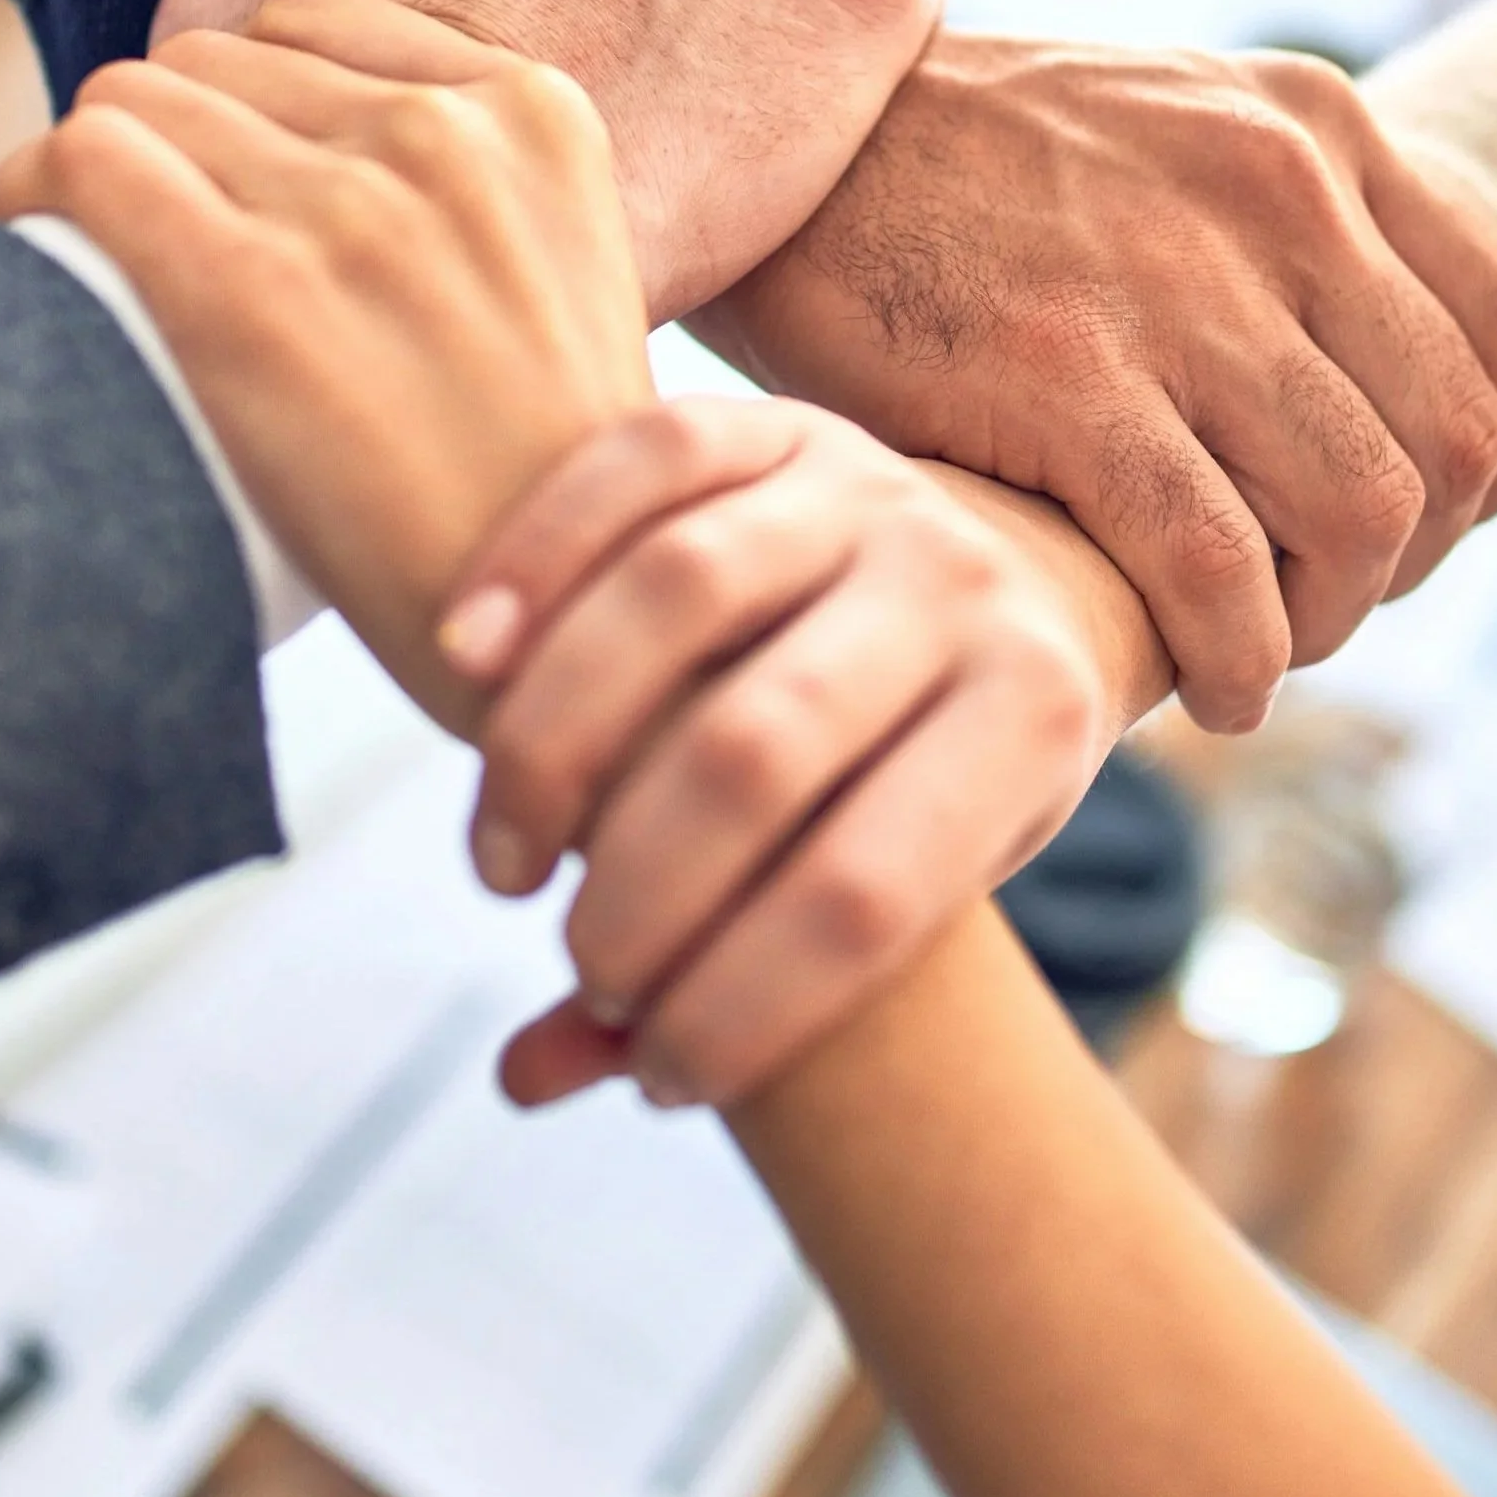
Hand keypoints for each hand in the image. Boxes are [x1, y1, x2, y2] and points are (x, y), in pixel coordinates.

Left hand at [0, 0, 654, 723]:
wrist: (558, 631)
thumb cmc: (544, 485)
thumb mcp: (565, 275)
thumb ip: (468, 185)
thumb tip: (295, 143)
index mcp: (538, 116)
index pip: (317, 16)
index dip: (257, 103)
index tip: (244, 191)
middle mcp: (449, 136)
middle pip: (215, 59)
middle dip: (179, 145)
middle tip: (172, 254)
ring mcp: (351, 207)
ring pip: (133, 99)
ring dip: (104, 175)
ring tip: (116, 272)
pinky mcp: (248, 290)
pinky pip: (79, 162)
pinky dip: (37, 200)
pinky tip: (51, 263)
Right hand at [441, 397, 1105, 1109]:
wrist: (1021, 579)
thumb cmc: (941, 773)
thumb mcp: (915, 881)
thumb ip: (741, 980)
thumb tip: (530, 1076)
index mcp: (1035, 716)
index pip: (868, 893)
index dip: (745, 1008)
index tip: (665, 1074)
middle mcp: (964, 584)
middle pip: (756, 749)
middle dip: (637, 893)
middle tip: (579, 956)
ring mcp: (870, 484)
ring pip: (678, 594)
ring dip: (554, 743)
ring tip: (505, 860)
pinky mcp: (780, 420)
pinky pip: (639, 463)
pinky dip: (535, 558)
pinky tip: (461, 661)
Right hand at [694, 35, 1496, 733]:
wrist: (779, 131)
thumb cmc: (963, 164)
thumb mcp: (1166, 129)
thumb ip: (1282, 224)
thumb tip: (1374, 382)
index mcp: (1316, 128)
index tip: (1427, 525)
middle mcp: (1278, 191)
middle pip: (1456, 437)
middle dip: (1414, 559)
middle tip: (1326, 599)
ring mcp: (1177, 283)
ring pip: (1362, 513)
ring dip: (1329, 620)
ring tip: (1262, 647)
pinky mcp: (1064, 374)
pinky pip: (1219, 567)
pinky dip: (1239, 658)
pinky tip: (1205, 685)